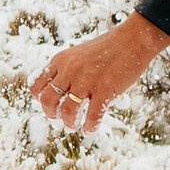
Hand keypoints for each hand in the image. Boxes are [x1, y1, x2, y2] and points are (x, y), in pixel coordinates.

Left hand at [29, 14, 169, 132]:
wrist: (133, 40)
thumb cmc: (108, 49)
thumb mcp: (79, 54)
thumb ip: (67, 70)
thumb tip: (60, 94)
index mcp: (61, 60)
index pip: (36, 85)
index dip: (40, 99)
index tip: (52, 104)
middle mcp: (70, 70)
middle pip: (47, 100)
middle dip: (52, 114)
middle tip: (61, 117)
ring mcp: (87, 80)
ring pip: (68, 112)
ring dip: (70, 123)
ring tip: (76, 126)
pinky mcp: (105, 90)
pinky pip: (92, 117)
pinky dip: (89, 127)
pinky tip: (91, 128)